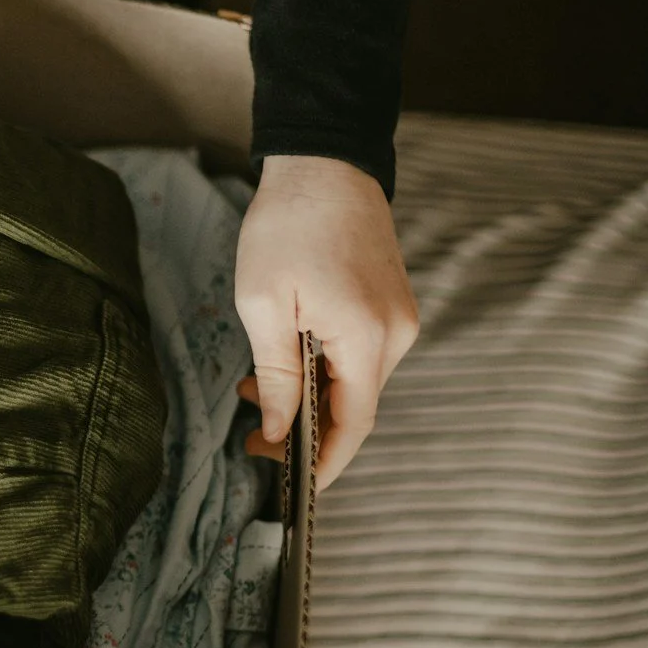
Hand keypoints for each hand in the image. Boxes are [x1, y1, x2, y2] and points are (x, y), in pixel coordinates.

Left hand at [233, 154, 418, 487]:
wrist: (325, 160)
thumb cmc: (288, 224)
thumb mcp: (264, 304)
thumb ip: (276, 375)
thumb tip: (278, 431)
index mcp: (367, 339)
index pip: (353, 427)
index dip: (323, 465)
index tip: (290, 487)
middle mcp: (396, 335)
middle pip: (355, 408)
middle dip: (304, 430)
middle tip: (248, 431)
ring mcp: (399, 319)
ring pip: (355, 383)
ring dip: (309, 396)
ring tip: (253, 386)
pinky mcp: (391, 305)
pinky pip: (359, 355)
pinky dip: (323, 368)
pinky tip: (284, 357)